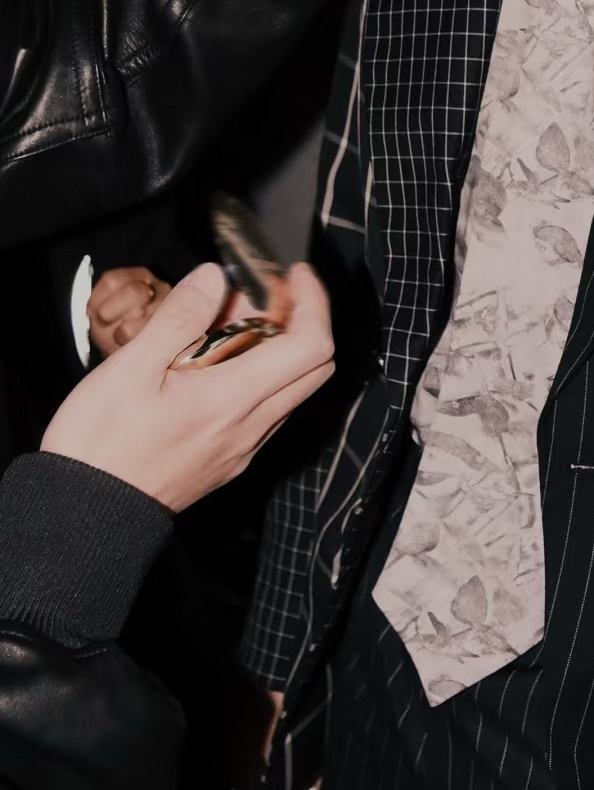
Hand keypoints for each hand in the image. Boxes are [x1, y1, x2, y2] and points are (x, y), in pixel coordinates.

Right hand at [42, 262, 333, 512]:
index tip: (295, 275)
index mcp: (233, 399)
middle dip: (301, 322)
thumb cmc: (99, 444)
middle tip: (262, 297)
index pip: (312, 345)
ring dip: (278, 350)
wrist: (83, 514)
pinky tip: (215, 365)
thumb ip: (179, 317)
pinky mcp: (227, 461)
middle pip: (315, 367)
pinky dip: (259, 378)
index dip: (314, 301)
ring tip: (228, 325)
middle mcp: (250, 427)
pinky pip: (265, 412)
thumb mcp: (130, 368)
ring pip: (291, 390)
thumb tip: (214, 277)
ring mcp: (242, 448)